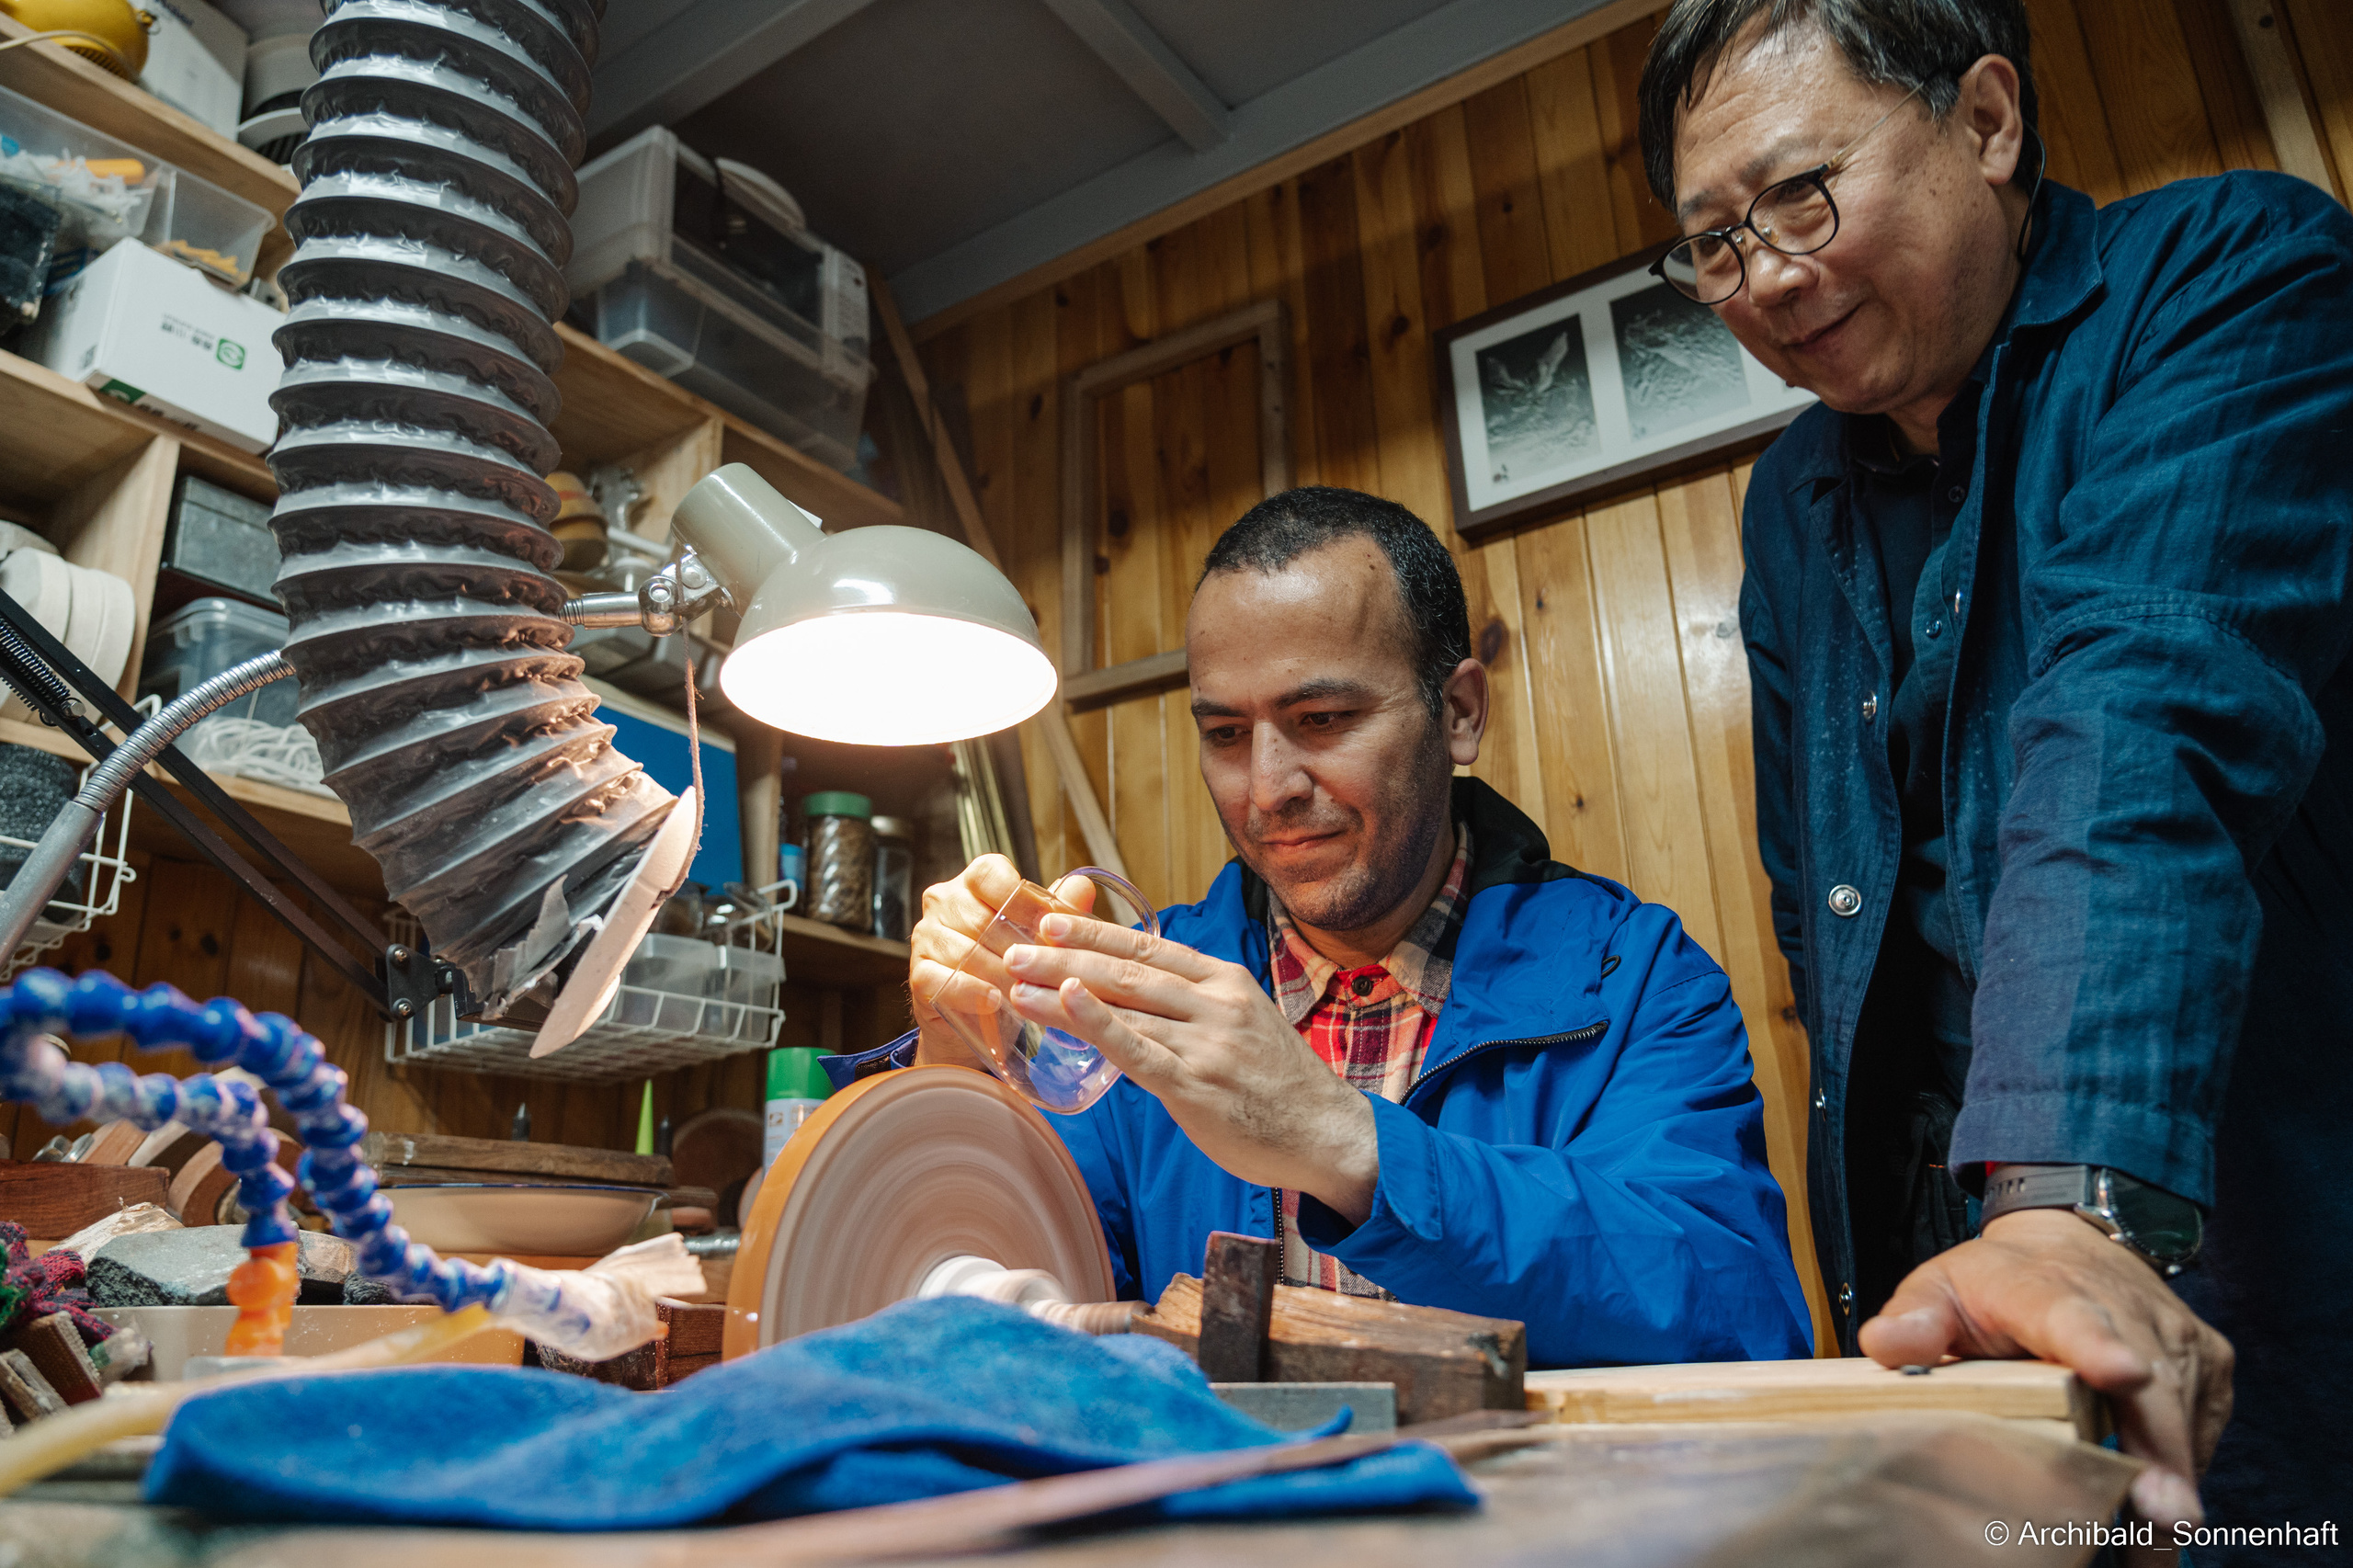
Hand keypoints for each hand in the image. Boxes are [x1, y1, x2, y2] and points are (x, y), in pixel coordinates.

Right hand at [905, 855, 1094, 1068]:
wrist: (981, 1015)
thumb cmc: (1012, 964)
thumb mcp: (1039, 936)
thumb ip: (1060, 910)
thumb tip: (1083, 888)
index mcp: (975, 882)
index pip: (992, 876)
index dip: (1024, 900)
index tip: (1052, 927)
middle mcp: (945, 901)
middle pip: (982, 919)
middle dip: (1020, 947)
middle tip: (1049, 969)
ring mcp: (927, 937)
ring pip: (965, 952)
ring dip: (1000, 973)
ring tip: (1028, 988)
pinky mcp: (919, 974)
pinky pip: (943, 980)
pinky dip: (971, 992)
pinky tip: (995, 1001)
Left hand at [1002, 912, 1379, 1221]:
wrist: (1327, 1132)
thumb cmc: (1279, 1083)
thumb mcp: (1245, 1022)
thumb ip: (1194, 1005)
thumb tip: (1135, 994)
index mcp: (1225, 981)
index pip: (1149, 947)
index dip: (1095, 932)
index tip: (1050, 922)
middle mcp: (1216, 1004)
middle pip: (1128, 970)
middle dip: (1065, 956)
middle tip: (1015, 949)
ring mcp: (1207, 1044)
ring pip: (1125, 1005)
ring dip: (1063, 990)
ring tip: (1017, 982)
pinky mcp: (1196, 1087)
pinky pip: (1138, 1050)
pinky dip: (1098, 1023)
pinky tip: (1065, 1005)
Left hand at [1859, 1209, 2232, 1537]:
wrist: (2072, 1240)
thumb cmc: (1999, 1282)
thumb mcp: (1941, 1286)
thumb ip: (1914, 1318)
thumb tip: (1883, 1345)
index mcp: (2048, 1293)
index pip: (2073, 1318)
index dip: (2095, 1347)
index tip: (2119, 1374)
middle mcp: (2127, 1311)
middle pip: (2151, 1387)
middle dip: (2162, 1456)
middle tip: (2165, 1522)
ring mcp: (2177, 1337)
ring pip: (2184, 1419)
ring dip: (2173, 1483)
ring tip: (2156, 1552)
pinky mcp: (2210, 1363)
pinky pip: (2201, 1429)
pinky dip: (2182, 1471)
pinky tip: (2159, 1516)